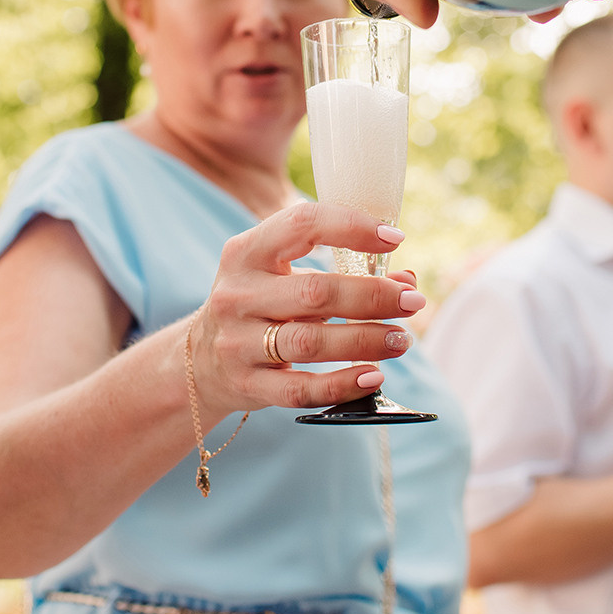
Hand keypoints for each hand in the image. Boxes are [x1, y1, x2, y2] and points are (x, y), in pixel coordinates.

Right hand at [192, 203, 425, 416]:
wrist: (200, 361)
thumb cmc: (258, 306)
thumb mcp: (285, 276)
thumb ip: (342, 272)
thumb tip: (406, 281)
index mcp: (247, 252)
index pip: (302, 225)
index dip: (352, 227)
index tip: (395, 238)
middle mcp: (238, 294)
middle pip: (315, 292)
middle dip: (373, 296)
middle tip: (412, 302)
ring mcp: (238, 342)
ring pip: (310, 342)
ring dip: (365, 340)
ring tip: (401, 340)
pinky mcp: (247, 384)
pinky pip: (300, 388)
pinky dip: (342, 384)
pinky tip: (373, 377)